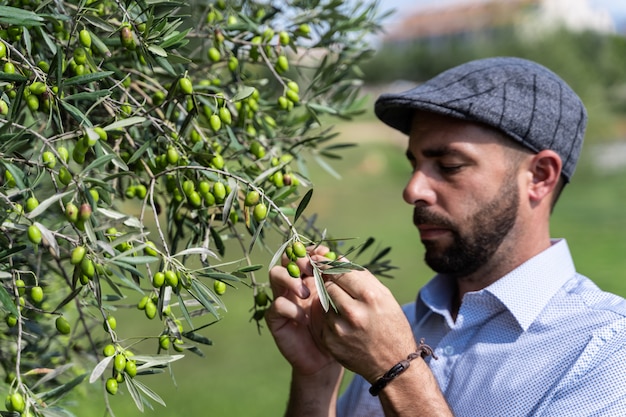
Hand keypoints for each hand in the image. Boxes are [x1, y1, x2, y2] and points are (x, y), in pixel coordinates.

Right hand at [265, 246, 340, 377]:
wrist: (326, 358)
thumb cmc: (335, 326)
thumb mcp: (338, 300)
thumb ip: (336, 280)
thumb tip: (338, 256)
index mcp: (308, 277)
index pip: (303, 253)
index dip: (310, 250)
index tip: (324, 253)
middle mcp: (293, 284)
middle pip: (287, 259)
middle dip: (299, 259)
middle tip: (312, 268)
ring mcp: (282, 298)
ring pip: (275, 274)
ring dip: (291, 279)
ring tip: (306, 292)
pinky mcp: (275, 318)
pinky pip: (276, 305)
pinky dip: (290, 307)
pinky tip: (304, 318)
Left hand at [312, 254, 417, 382]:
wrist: (393, 365)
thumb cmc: (391, 326)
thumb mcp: (385, 298)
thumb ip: (361, 277)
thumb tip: (338, 259)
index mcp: (371, 297)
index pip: (340, 271)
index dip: (330, 265)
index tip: (324, 261)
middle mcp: (354, 312)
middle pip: (328, 285)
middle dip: (329, 282)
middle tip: (332, 282)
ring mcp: (340, 328)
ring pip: (324, 302)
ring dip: (330, 301)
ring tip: (346, 309)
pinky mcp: (330, 341)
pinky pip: (324, 320)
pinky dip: (330, 319)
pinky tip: (344, 325)